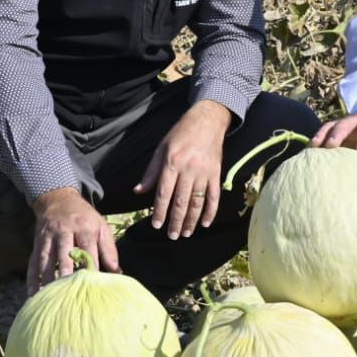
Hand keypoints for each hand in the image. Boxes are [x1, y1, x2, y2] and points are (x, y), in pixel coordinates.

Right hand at [29, 187, 120, 293]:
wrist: (58, 200)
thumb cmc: (84, 218)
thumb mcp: (101, 226)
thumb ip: (109, 250)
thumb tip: (118, 272)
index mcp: (83, 227)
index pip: (88, 247)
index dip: (90, 264)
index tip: (93, 282)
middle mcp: (64, 231)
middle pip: (64, 253)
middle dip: (65, 270)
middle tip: (68, 289)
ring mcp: (48, 238)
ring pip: (47, 259)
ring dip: (47, 278)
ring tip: (50, 296)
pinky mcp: (37, 244)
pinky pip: (33, 263)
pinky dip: (32, 279)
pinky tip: (33, 293)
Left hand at [135, 99, 230, 238]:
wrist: (208, 120)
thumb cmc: (181, 133)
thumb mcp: (161, 148)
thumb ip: (151, 172)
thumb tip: (139, 191)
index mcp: (172, 162)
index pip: (164, 193)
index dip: (160, 211)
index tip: (156, 225)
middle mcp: (189, 169)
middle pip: (181, 201)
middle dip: (175, 221)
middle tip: (171, 236)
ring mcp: (205, 172)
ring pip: (197, 202)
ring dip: (192, 220)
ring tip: (186, 233)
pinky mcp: (216, 174)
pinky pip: (214, 196)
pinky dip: (210, 211)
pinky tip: (205, 223)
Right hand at [310, 110, 356, 170]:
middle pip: (345, 123)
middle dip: (337, 133)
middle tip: (331, 145)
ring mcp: (345, 124)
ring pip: (331, 126)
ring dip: (322, 135)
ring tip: (313, 147)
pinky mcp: (337, 131)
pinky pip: (324, 133)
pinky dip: (316, 140)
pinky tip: (308, 152)